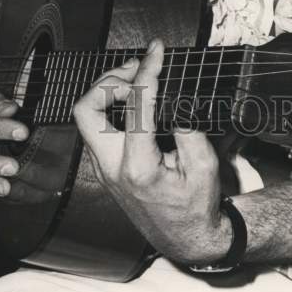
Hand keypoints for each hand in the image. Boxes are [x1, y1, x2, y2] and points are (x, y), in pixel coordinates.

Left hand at [73, 38, 231, 265]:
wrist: (186, 239)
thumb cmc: (195, 206)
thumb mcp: (204, 165)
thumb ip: (188, 128)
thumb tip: (173, 97)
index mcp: (138, 167)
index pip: (136, 106)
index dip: (147, 71)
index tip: (157, 52)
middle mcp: (113, 168)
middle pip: (87, 109)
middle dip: (109, 80)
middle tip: (137, 69)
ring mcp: (104, 168)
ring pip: (87, 117)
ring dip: (108, 91)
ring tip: (137, 80)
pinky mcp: (105, 167)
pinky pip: (97, 127)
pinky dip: (112, 106)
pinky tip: (134, 100)